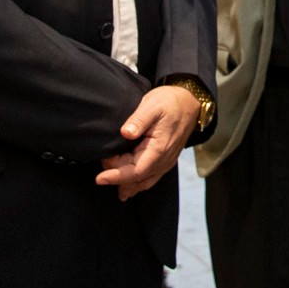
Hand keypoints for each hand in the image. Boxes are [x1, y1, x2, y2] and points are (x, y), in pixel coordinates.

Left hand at [95, 85, 199, 200]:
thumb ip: (139, 119)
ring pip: (144, 182)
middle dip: (117, 176)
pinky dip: (137, 183)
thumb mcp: (152, 105)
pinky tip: (127, 185)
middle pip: (137, 179)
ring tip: (108, 180)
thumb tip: (125, 133)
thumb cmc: (170, 102)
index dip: (116, 177)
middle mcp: (164, 160)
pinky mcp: (165, 160)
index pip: (135, 171)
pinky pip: (150, 178)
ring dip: (126, 184)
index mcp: (159, 149)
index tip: (99, 178)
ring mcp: (166, 162)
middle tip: (101, 161)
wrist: (189, 102)